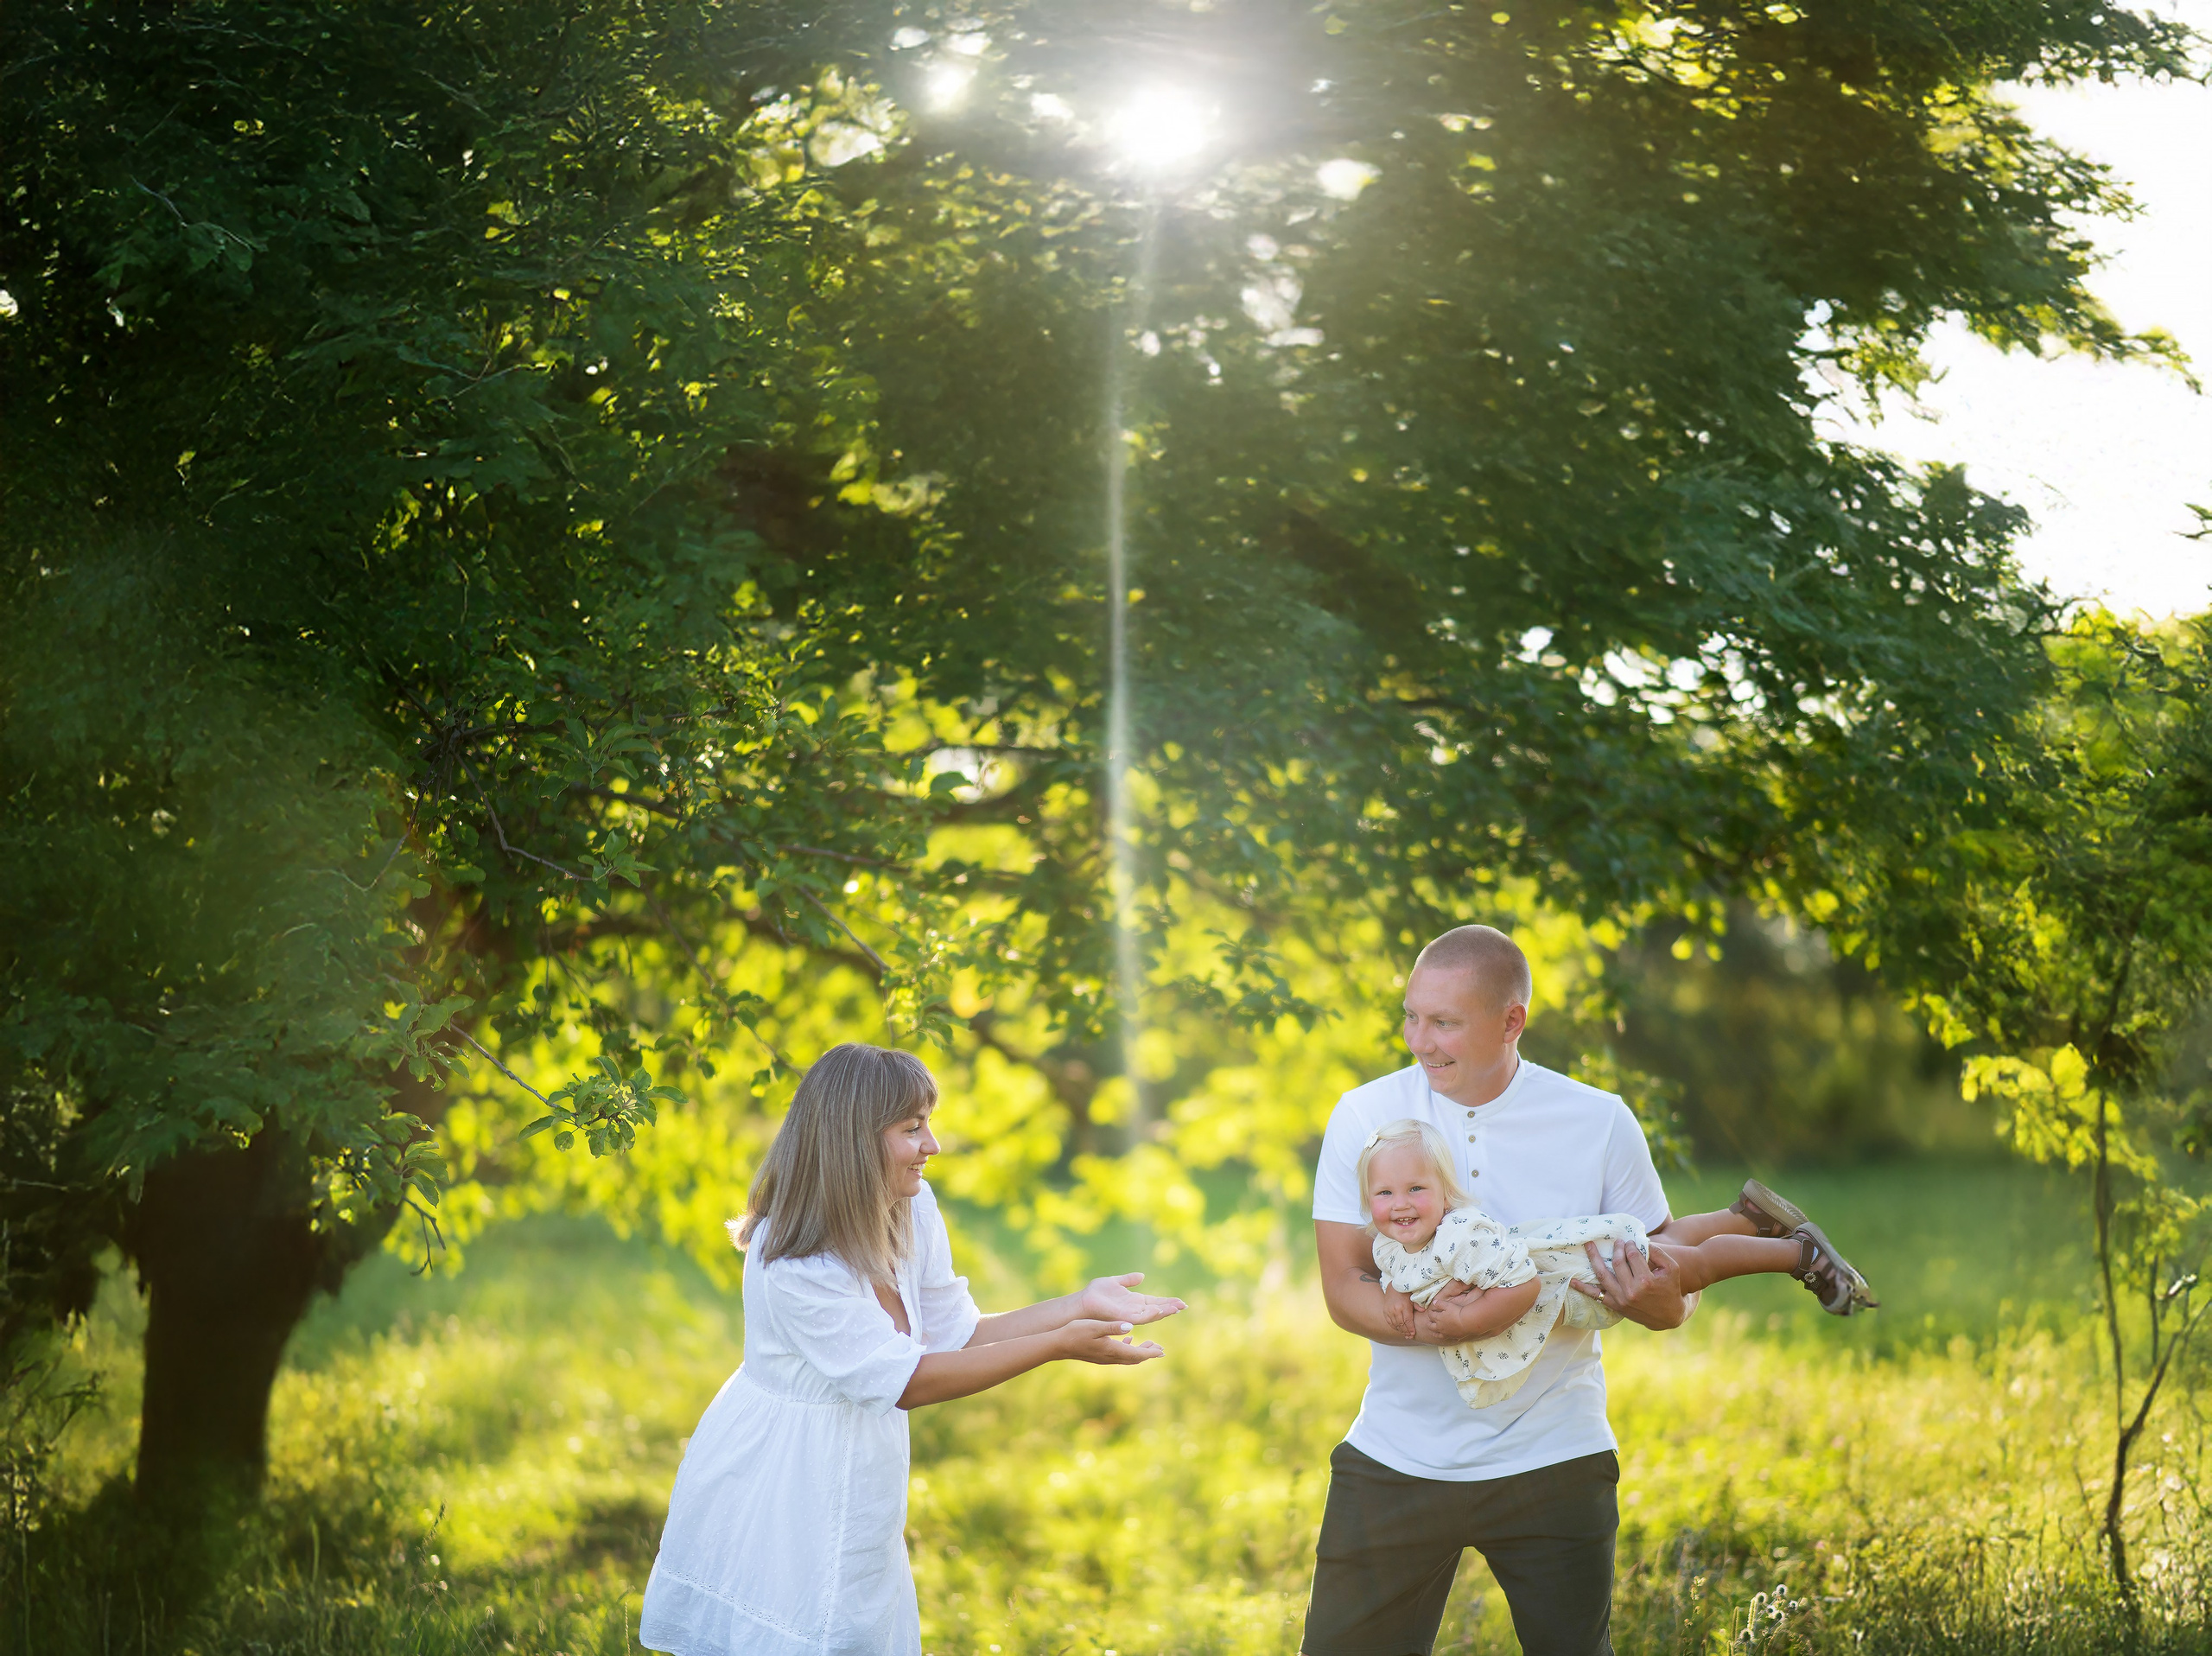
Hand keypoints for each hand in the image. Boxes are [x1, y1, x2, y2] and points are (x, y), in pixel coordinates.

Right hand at [1058, 1318, 1165, 1365]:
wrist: (1057, 1345)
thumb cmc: (1075, 1333)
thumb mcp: (1095, 1326)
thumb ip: (1113, 1327)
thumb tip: (1132, 1327)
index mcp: (1112, 1350)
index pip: (1136, 1354)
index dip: (1150, 1352)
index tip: (1162, 1351)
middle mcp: (1110, 1357)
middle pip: (1134, 1358)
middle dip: (1148, 1353)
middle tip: (1161, 1349)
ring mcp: (1104, 1358)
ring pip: (1127, 1358)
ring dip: (1139, 1352)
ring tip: (1149, 1345)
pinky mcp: (1099, 1356)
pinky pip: (1118, 1355)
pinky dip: (1127, 1349)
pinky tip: (1127, 1339)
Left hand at [1079, 1272, 1186, 1327]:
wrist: (1083, 1302)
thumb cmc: (1096, 1293)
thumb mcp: (1115, 1282)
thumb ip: (1128, 1279)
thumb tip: (1142, 1276)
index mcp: (1134, 1301)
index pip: (1155, 1302)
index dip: (1167, 1302)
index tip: (1180, 1301)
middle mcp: (1134, 1309)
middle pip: (1156, 1309)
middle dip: (1170, 1307)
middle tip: (1184, 1306)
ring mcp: (1130, 1315)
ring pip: (1151, 1315)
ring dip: (1164, 1311)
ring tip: (1176, 1308)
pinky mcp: (1124, 1318)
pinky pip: (1139, 1317)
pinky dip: (1150, 1314)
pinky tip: (1159, 1310)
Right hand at [1380, 1285, 1417, 1338]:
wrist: (1393, 1287)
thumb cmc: (1405, 1293)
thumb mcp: (1413, 1297)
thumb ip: (1417, 1304)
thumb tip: (1423, 1310)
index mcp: (1403, 1306)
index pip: (1407, 1321)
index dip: (1410, 1328)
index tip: (1413, 1333)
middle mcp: (1395, 1309)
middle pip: (1401, 1324)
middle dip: (1406, 1331)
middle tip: (1410, 1335)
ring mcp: (1389, 1311)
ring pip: (1395, 1324)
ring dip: (1400, 1330)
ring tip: (1405, 1333)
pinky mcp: (1385, 1311)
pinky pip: (1389, 1322)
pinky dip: (1394, 1327)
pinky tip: (1398, 1329)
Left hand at [1412, 1280, 1484, 1344]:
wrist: (1467, 1322)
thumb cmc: (1457, 1312)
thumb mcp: (1447, 1305)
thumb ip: (1439, 1303)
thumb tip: (1433, 1302)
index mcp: (1438, 1318)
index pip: (1431, 1315)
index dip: (1430, 1313)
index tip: (1431, 1311)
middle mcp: (1440, 1327)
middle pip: (1431, 1326)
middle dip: (1429, 1323)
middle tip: (1429, 1321)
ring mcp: (1445, 1333)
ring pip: (1436, 1334)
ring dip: (1434, 1332)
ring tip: (1433, 1332)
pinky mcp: (1451, 1337)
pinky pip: (1445, 1338)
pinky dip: (1443, 1337)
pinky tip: (1444, 1336)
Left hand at [1573, 1240, 1690, 1329]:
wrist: (1668, 1315)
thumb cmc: (1670, 1288)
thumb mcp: (1671, 1268)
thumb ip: (1658, 1253)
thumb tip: (1640, 1240)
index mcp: (1645, 1281)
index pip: (1632, 1255)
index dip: (1630, 1246)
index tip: (1629, 1242)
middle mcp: (1631, 1291)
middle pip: (1617, 1262)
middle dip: (1616, 1249)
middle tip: (1616, 1242)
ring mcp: (1621, 1299)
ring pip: (1603, 1275)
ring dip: (1594, 1258)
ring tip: (1588, 1246)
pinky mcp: (1615, 1305)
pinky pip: (1596, 1295)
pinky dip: (1583, 1288)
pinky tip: (1572, 1281)